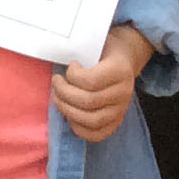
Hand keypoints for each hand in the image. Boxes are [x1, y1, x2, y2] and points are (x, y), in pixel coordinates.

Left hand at [53, 25, 153, 142]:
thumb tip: (53, 60)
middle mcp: (124, 92)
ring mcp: (121, 109)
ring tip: (57, 98)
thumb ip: (79, 53)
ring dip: (67, 110)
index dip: (73, 75)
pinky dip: (78, 128)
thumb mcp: (93, 45)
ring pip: (91, 120)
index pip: (90, 81)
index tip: (71, 66)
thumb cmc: (102, 51)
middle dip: (63, 93)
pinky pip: (97, 134)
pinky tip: (69, 115)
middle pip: (88, 101)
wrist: (124, 60)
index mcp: (120, 70)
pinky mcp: (117, 122)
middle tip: (56, 83)